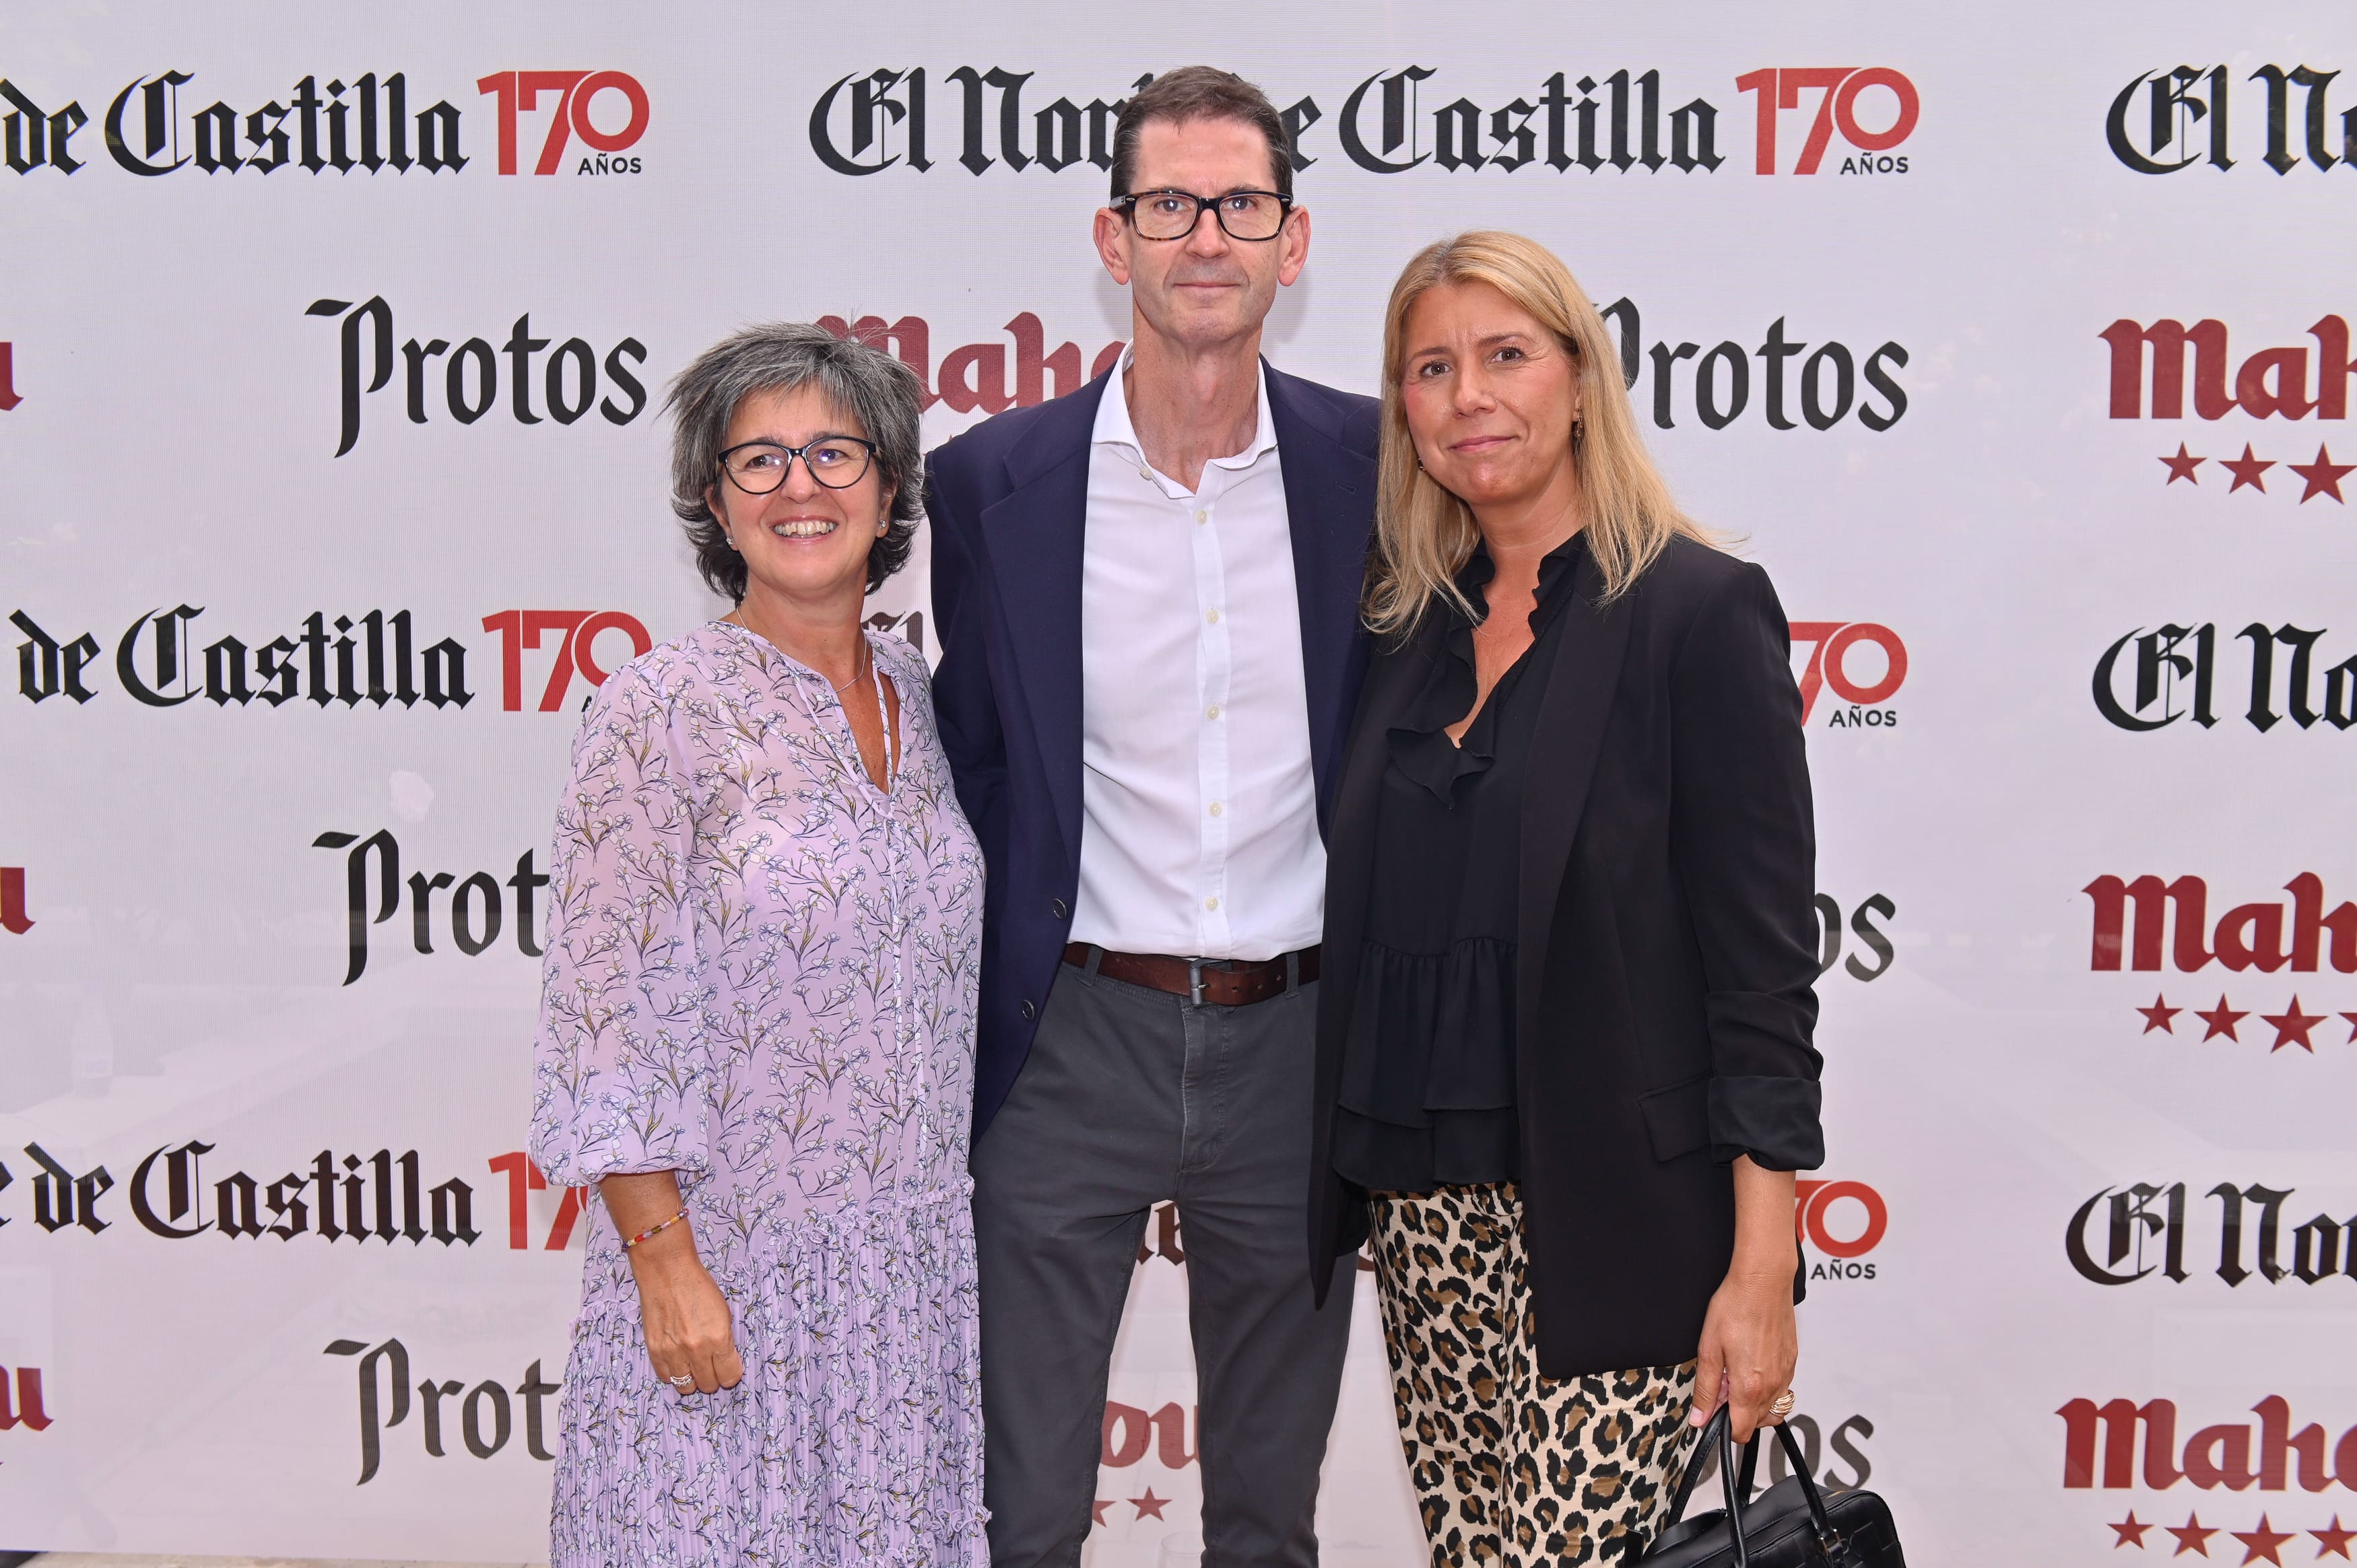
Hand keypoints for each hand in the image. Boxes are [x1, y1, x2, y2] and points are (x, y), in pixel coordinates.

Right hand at [628, 1225, 744, 1397]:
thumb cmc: (698, 1287)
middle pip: (709, 1385)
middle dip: (713, 1378)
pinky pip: (666, 1377)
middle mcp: (697, 1349)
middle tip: (710, 1365)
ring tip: (693, 1365)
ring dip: (692, 1379)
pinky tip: (677, 1360)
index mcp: (719, 1338)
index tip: (728, 1369)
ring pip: (686, 1387)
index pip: (730, 1376)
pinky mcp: (655, 1351)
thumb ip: (725, 1340)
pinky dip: (673, 1373)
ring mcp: (673, 1352)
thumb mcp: (723, 1312)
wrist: (667, 1273)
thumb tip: (725, 1361)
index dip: (731, 1374)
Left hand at [1688, 1264, 1797, 1442]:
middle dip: (1737, 1412)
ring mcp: (1786, 1375)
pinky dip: (1767, 1387)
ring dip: (1754, 1402)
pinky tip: (1752, 1363)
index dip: (1723, 1428)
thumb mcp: (1708, 1350)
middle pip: (1757, 1422)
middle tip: (1721, 1384)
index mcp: (1749, 1387)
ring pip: (1772, 1408)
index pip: (1742, 1431)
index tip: (1712, 1413)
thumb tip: (1700, 1419)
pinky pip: (1782, 1389)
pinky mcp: (1792, 1362)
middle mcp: (1773, 1386)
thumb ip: (1706, 1389)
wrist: (1763, 1282)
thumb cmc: (1735, 1308)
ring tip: (1736, 1375)